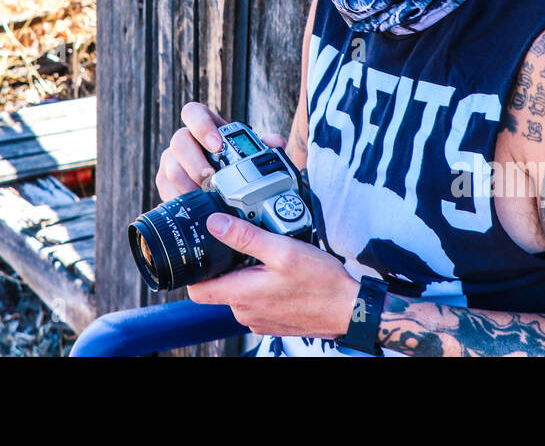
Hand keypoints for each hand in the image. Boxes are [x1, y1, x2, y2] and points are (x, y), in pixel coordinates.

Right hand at [155, 102, 285, 200]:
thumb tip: (276, 142)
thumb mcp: (251, 155)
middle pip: (179, 141)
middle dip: (196, 163)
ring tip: (206, 198)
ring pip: (171, 168)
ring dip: (190, 185)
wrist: (221, 191)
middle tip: (212, 179)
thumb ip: (263, 147)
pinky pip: (165, 190)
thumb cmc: (237, 167)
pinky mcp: (164, 182)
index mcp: (205, 127)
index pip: (193, 112)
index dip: (202, 126)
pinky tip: (195, 208)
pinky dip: (181, 200)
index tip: (217, 145)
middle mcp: (184, 141)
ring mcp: (171, 161)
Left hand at [186, 212, 360, 337]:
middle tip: (242, 245)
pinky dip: (260, 286)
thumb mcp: (282, 250)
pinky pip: (256, 301)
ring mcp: (259, 320)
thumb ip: (245, 237)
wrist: (350, 310)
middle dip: (225, 266)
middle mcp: (245, 313)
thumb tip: (214, 223)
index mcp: (241, 296)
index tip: (202, 250)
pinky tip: (278, 273)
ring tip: (266, 257)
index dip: (194, 271)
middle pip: (218, 288)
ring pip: (238, 293)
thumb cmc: (321, 283)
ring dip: (245, 275)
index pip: (196, 290)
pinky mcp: (272, 321)